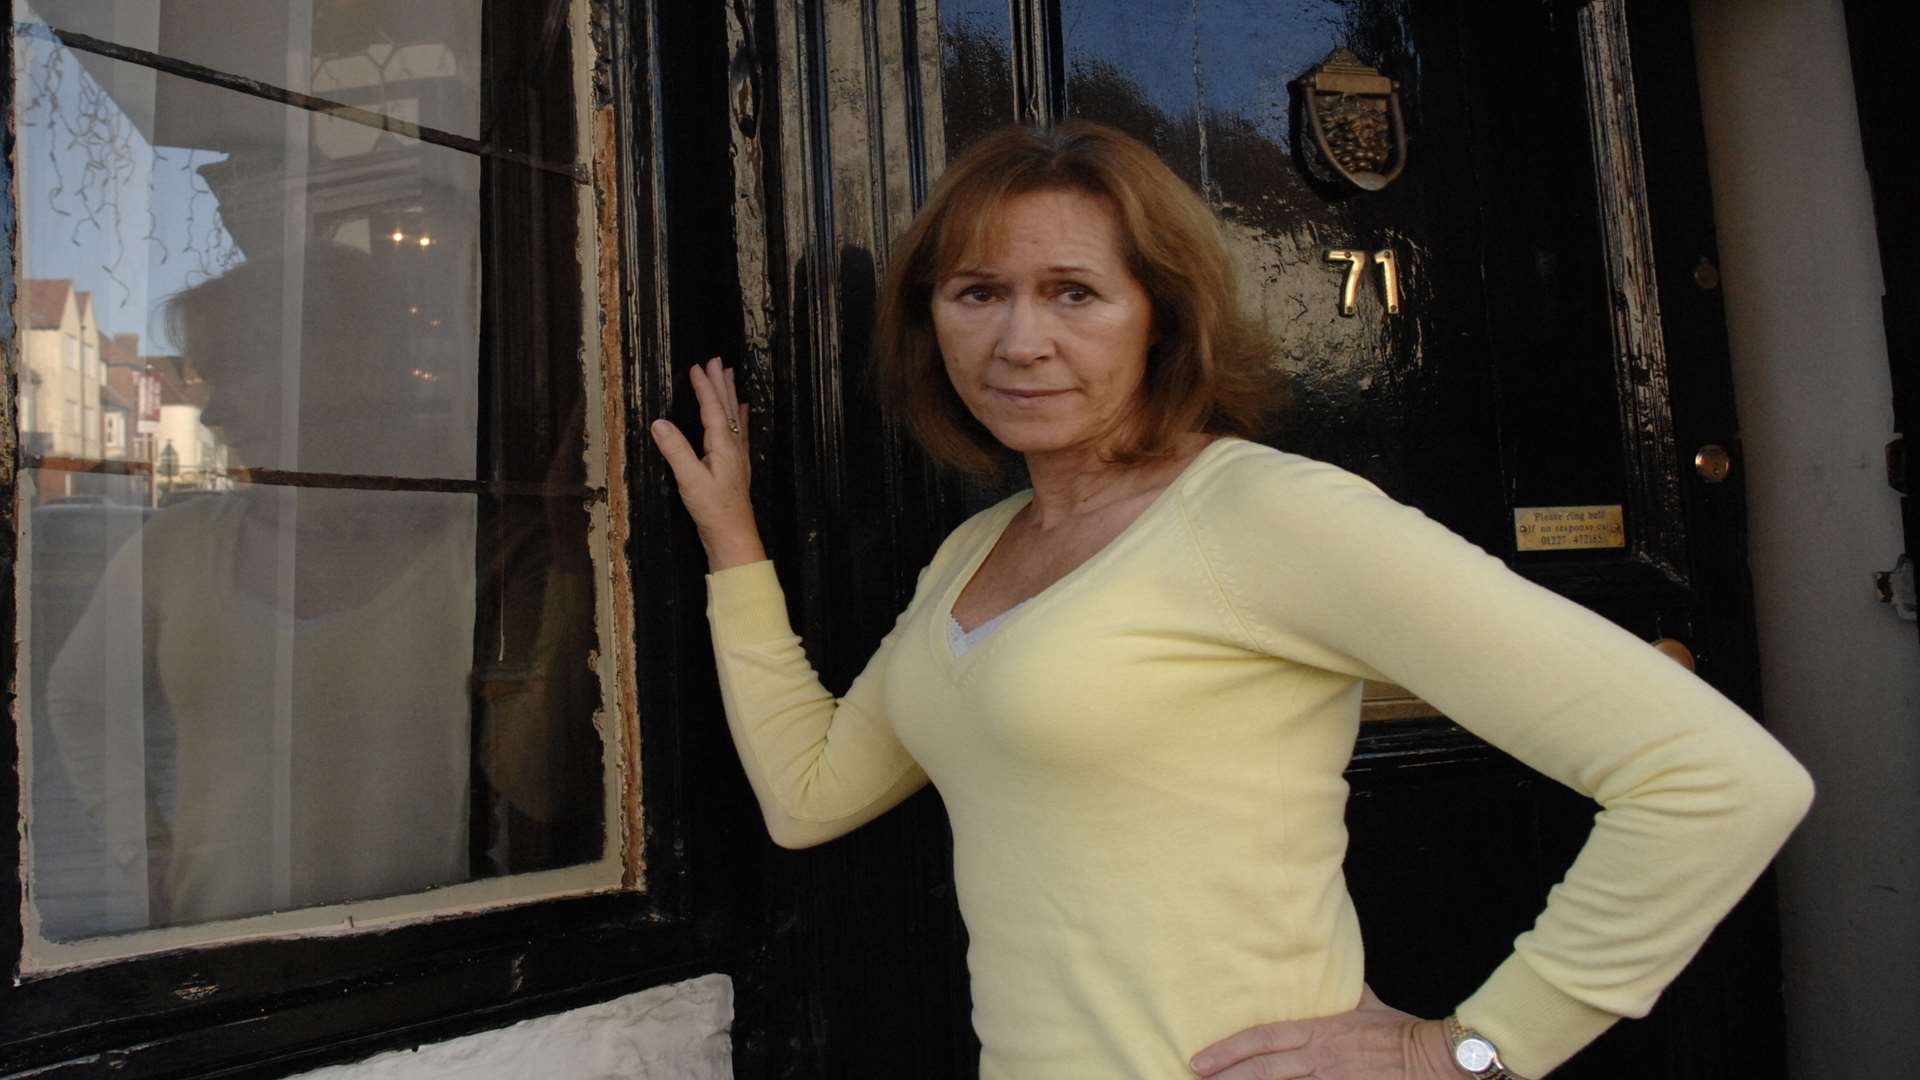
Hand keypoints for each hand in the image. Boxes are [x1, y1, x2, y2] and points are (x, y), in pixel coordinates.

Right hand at [649, 357, 767, 569]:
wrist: (733, 536)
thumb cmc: (713, 510)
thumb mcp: (689, 479)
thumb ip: (676, 450)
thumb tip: (659, 423)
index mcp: (722, 445)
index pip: (712, 408)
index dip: (704, 387)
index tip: (698, 366)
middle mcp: (733, 446)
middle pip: (727, 407)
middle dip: (721, 383)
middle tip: (718, 360)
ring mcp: (737, 456)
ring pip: (734, 417)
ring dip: (730, 395)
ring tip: (730, 377)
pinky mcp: (735, 467)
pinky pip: (739, 432)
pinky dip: (739, 417)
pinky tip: (742, 413)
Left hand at [1189, 986, 1458, 1079]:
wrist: (1434, 1058)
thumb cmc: (1401, 1032)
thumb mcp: (1367, 1007)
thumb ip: (1346, 996)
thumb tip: (1335, 977)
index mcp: (1319, 1031)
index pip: (1263, 1039)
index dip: (1229, 1050)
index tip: (1200, 1059)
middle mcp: (1319, 1058)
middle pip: (1263, 1070)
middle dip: (1226, 1077)